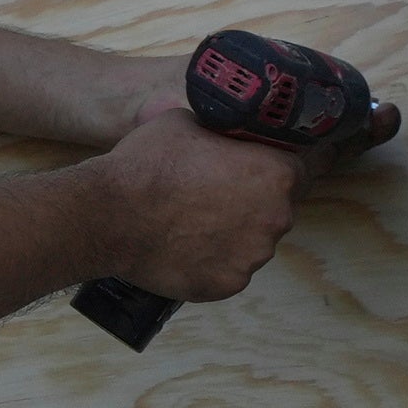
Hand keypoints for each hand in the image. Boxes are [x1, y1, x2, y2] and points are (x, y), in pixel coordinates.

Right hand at [88, 108, 313, 303]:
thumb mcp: (187, 122)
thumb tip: (223, 136)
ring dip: (233, 235)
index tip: (252, 172)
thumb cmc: (148, 163)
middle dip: (252, 204)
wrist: (109, 214)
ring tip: (191, 225)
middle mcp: (275, 217)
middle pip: (276, 210)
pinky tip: (184, 248)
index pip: (299, 171)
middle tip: (212, 197)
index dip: (273, 170)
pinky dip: (212, 262)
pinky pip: (229, 270)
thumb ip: (221, 133)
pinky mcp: (229, 284)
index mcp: (275, 173)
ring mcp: (253, 256)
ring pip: (252, 243)